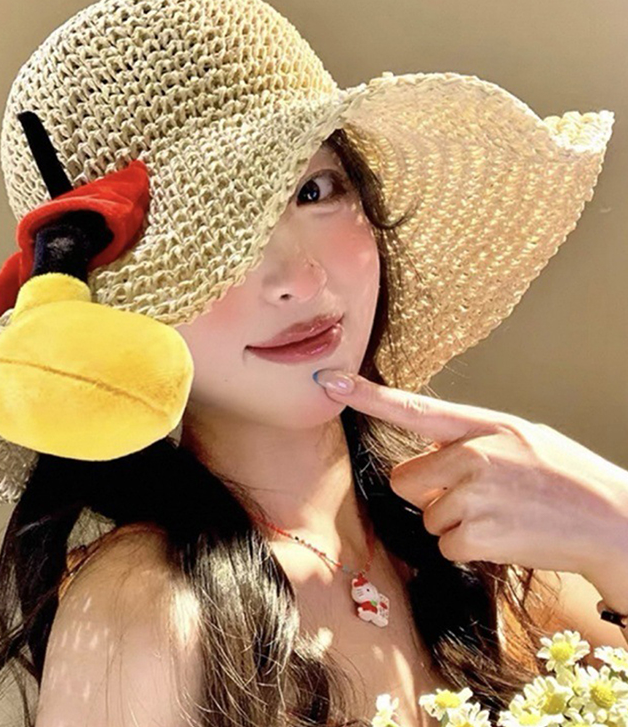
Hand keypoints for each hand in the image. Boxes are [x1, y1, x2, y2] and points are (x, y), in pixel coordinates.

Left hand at [314, 370, 627, 581]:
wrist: (613, 521)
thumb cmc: (566, 479)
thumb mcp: (520, 438)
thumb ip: (470, 440)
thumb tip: (428, 454)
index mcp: (482, 425)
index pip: (413, 407)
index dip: (366, 395)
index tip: (329, 381)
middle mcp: (471, 454)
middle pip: (405, 479)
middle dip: (429, 493)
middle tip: (475, 497)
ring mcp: (472, 493)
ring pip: (428, 516)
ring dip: (456, 523)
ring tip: (503, 515)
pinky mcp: (475, 532)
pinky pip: (445, 544)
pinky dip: (469, 548)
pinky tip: (506, 536)